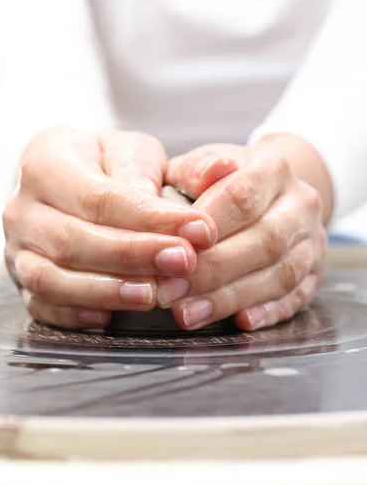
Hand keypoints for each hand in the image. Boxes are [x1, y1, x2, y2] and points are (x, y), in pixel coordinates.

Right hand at [3, 128, 216, 328]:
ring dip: (106, 290)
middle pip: (74, 240)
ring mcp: (18, 248)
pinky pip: (42, 305)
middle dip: (133, 256)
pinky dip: (74, 314)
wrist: (60, 181)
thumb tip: (215, 173)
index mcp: (46, 164)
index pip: (99, 197)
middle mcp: (23, 209)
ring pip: (52, 279)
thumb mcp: (131, 150)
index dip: (151, 219)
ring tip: (153, 295)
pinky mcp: (22, 281)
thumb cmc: (99, 164)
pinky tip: (109, 317)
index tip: (198, 229)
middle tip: (183, 263)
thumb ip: (167, 166)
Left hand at [165, 142, 326, 330]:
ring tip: (189, 313)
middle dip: (212, 271)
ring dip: (231, 299)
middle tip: (170, 291)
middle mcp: (300, 204)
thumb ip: (194, 171)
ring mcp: (312, 241)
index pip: (242, 197)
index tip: (171, 250)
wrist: (274, 192)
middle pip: (264, 241)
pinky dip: (267, 312)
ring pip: (280, 275)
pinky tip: (237, 321)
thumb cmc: (226, 180)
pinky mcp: (315, 273)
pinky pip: (296, 298)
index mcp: (273, 169)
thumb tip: (195, 183)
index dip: (207, 226)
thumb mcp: (204, 163)